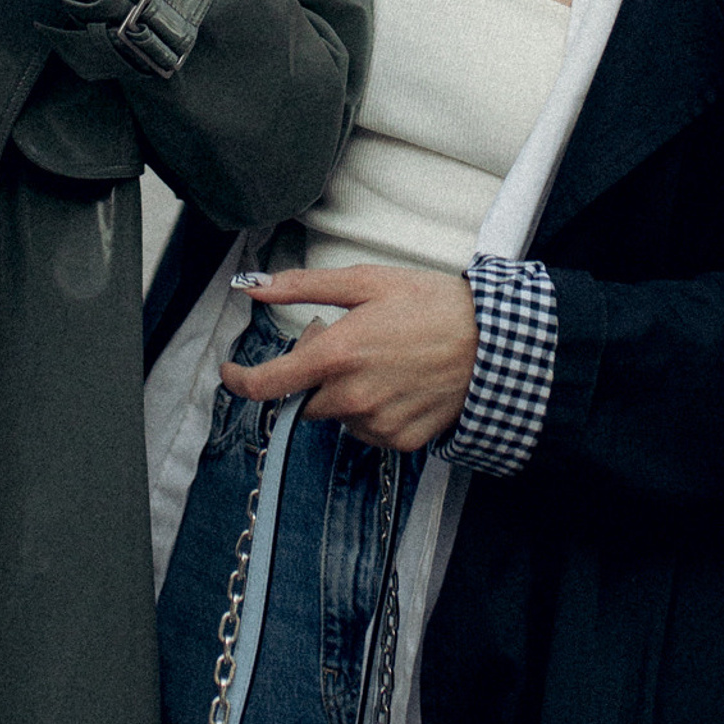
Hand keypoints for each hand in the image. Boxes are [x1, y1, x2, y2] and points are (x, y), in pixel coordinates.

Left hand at [218, 266, 476, 452]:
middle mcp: (351, 396)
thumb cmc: (432, 304)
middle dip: (312, 374)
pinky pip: (367, 430)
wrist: (493, 344)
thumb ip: (304, 287)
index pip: (268, 384)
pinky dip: (371, 410)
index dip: (240, 382)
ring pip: (336, 415)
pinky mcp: (400, 441)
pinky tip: (398, 383)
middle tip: (343, 342)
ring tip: (380, 360)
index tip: (230, 373)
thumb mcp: (366, 282)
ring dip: (343, 393)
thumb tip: (253, 286)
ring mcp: (376, 423)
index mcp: (337, 355)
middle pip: (304, 400)